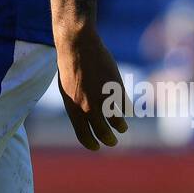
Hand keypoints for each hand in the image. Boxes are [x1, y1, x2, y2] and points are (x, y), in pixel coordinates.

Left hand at [56, 29, 128, 149]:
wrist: (78, 46)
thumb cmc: (69, 66)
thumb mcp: (66, 91)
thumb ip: (76, 107)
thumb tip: (85, 120)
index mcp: (73, 109)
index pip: (84, 135)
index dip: (91, 143)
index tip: (96, 146)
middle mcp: (88, 107)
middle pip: (103, 133)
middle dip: (109, 140)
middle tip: (112, 142)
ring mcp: (104, 99)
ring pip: (117, 122)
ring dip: (121, 127)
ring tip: (122, 128)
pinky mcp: (116, 89)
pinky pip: (125, 106)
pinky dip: (127, 110)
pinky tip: (127, 110)